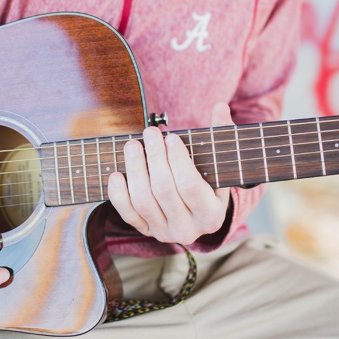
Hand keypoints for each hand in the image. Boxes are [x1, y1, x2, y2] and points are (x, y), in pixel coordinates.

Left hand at [107, 102, 233, 244]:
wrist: (197, 212)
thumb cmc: (209, 181)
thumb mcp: (219, 163)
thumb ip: (221, 135)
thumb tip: (220, 107)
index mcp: (212, 215)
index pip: (190, 186)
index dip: (178, 160)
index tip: (171, 137)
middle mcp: (188, 229)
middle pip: (164, 191)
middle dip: (154, 158)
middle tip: (149, 133)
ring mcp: (164, 232)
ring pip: (143, 201)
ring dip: (135, 170)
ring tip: (132, 146)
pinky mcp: (146, 231)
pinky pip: (127, 214)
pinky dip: (118, 194)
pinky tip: (117, 174)